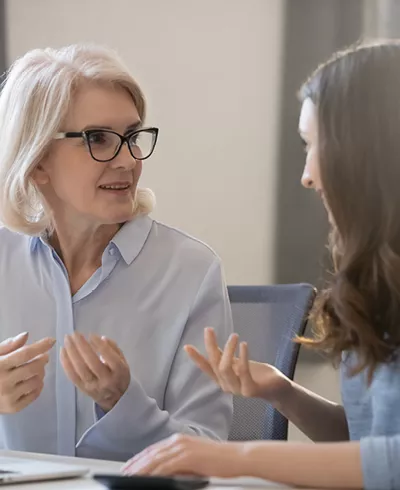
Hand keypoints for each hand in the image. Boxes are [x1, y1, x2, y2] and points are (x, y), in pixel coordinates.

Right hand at [0, 332, 54, 413]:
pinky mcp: (13, 408)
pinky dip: (38, 386)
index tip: (52, 340)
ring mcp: (8, 397)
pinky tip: (34, 381)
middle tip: (44, 357)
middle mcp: (3, 382)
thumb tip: (26, 335)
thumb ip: (8, 346)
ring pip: (36, 381)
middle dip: (43, 360)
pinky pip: (34, 395)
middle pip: (33, 368)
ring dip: (41, 373)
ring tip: (37, 369)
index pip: (24, 354)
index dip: (40, 346)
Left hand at [60, 332, 130, 411]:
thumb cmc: (119, 375)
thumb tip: (101, 338)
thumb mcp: (123, 361)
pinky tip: (63, 351)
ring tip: (67, 340)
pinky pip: (72, 376)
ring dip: (71, 353)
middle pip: (92, 362)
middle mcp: (106, 380)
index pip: (109, 357)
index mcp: (119, 371)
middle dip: (82, 346)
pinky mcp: (83, 389)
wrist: (116, 399)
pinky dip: (66, 363)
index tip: (91, 334)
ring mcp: (93, 386)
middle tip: (74, 334)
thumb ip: (114, 348)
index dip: (99, 346)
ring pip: (80, 369)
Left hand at [122, 434, 245, 476]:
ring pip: (154, 460)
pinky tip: (145, 479)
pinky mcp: (187, 456)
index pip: (154, 449)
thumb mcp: (196, 460)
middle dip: (135, 464)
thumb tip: (165, 473)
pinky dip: (153, 473)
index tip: (129, 466)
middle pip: (151, 453)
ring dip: (140, 469)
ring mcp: (182, 447)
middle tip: (123, 473)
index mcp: (180, 439)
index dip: (140, 458)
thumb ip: (180, 463)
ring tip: (129, 477)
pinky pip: (165, 466)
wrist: (237, 457)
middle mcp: (179, 440)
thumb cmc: (220, 460)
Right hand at [184, 328, 289, 401]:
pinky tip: (244, 344)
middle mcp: (227, 386)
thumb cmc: (256, 374)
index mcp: (222, 379)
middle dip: (210, 346)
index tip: (187, 346)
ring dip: (228, 350)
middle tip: (208, 329)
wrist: (277, 388)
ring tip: (234, 335)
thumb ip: (225, 357)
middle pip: (214, 365)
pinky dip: (242, 356)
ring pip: (225, 368)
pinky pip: (243, 372)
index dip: (196, 358)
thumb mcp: (237, 363)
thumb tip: (211, 344)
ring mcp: (238, 390)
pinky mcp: (251, 390)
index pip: (206, 368)